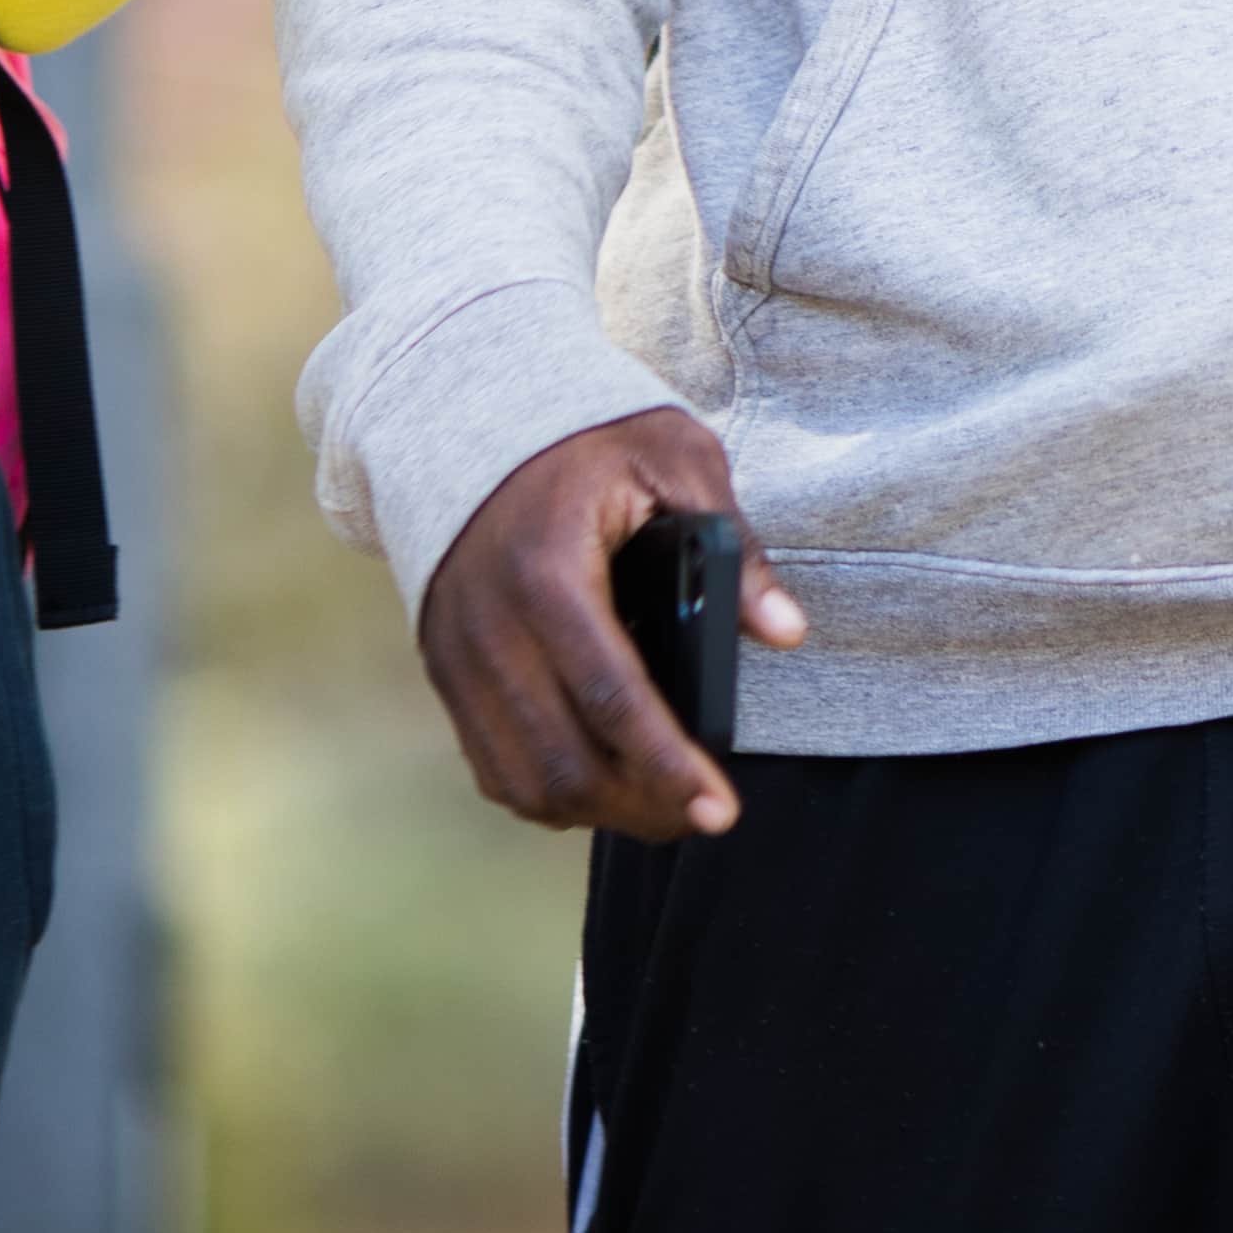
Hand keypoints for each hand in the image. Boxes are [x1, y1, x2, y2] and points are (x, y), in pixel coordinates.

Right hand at [414, 406, 808, 843]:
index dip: (671, 768)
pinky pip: (490, 765)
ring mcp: (458, 655)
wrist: (470, 416)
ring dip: (595, 812)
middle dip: (641, 807)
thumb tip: (787, 632)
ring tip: (660, 807)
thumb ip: (732, 547)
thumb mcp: (673, 458)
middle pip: (564, 761)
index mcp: (549, 572)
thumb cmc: (587, 437)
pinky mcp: (445, 670)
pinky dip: (545, 793)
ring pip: (523, 780)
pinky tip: (599, 785)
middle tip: (701, 816)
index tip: (721, 811)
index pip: (613, 699)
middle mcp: (492, 627)